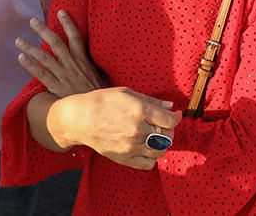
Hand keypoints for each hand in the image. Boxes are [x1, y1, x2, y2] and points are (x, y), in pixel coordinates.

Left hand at [16, 12, 105, 97]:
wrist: (98, 110)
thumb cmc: (100, 93)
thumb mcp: (100, 75)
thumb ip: (92, 65)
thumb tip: (91, 59)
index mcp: (83, 59)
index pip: (75, 36)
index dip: (68, 23)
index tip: (60, 12)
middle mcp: (72, 64)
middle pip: (55, 42)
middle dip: (43, 30)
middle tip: (32, 21)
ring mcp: (63, 75)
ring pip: (44, 57)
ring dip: (30, 47)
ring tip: (19, 40)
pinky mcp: (57, 88)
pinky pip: (41, 74)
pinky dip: (30, 66)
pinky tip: (21, 58)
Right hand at [51, 87, 181, 169]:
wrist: (79, 119)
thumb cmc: (102, 101)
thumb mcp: (126, 93)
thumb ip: (150, 101)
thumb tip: (170, 107)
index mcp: (140, 110)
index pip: (170, 120)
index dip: (176, 117)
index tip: (174, 115)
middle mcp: (138, 130)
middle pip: (168, 135)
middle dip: (169, 129)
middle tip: (161, 123)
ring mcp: (131, 146)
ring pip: (161, 150)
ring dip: (162, 143)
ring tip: (154, 135)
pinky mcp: (124, 158)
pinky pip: (148, 164)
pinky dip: (152, 157)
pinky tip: (146, 147)